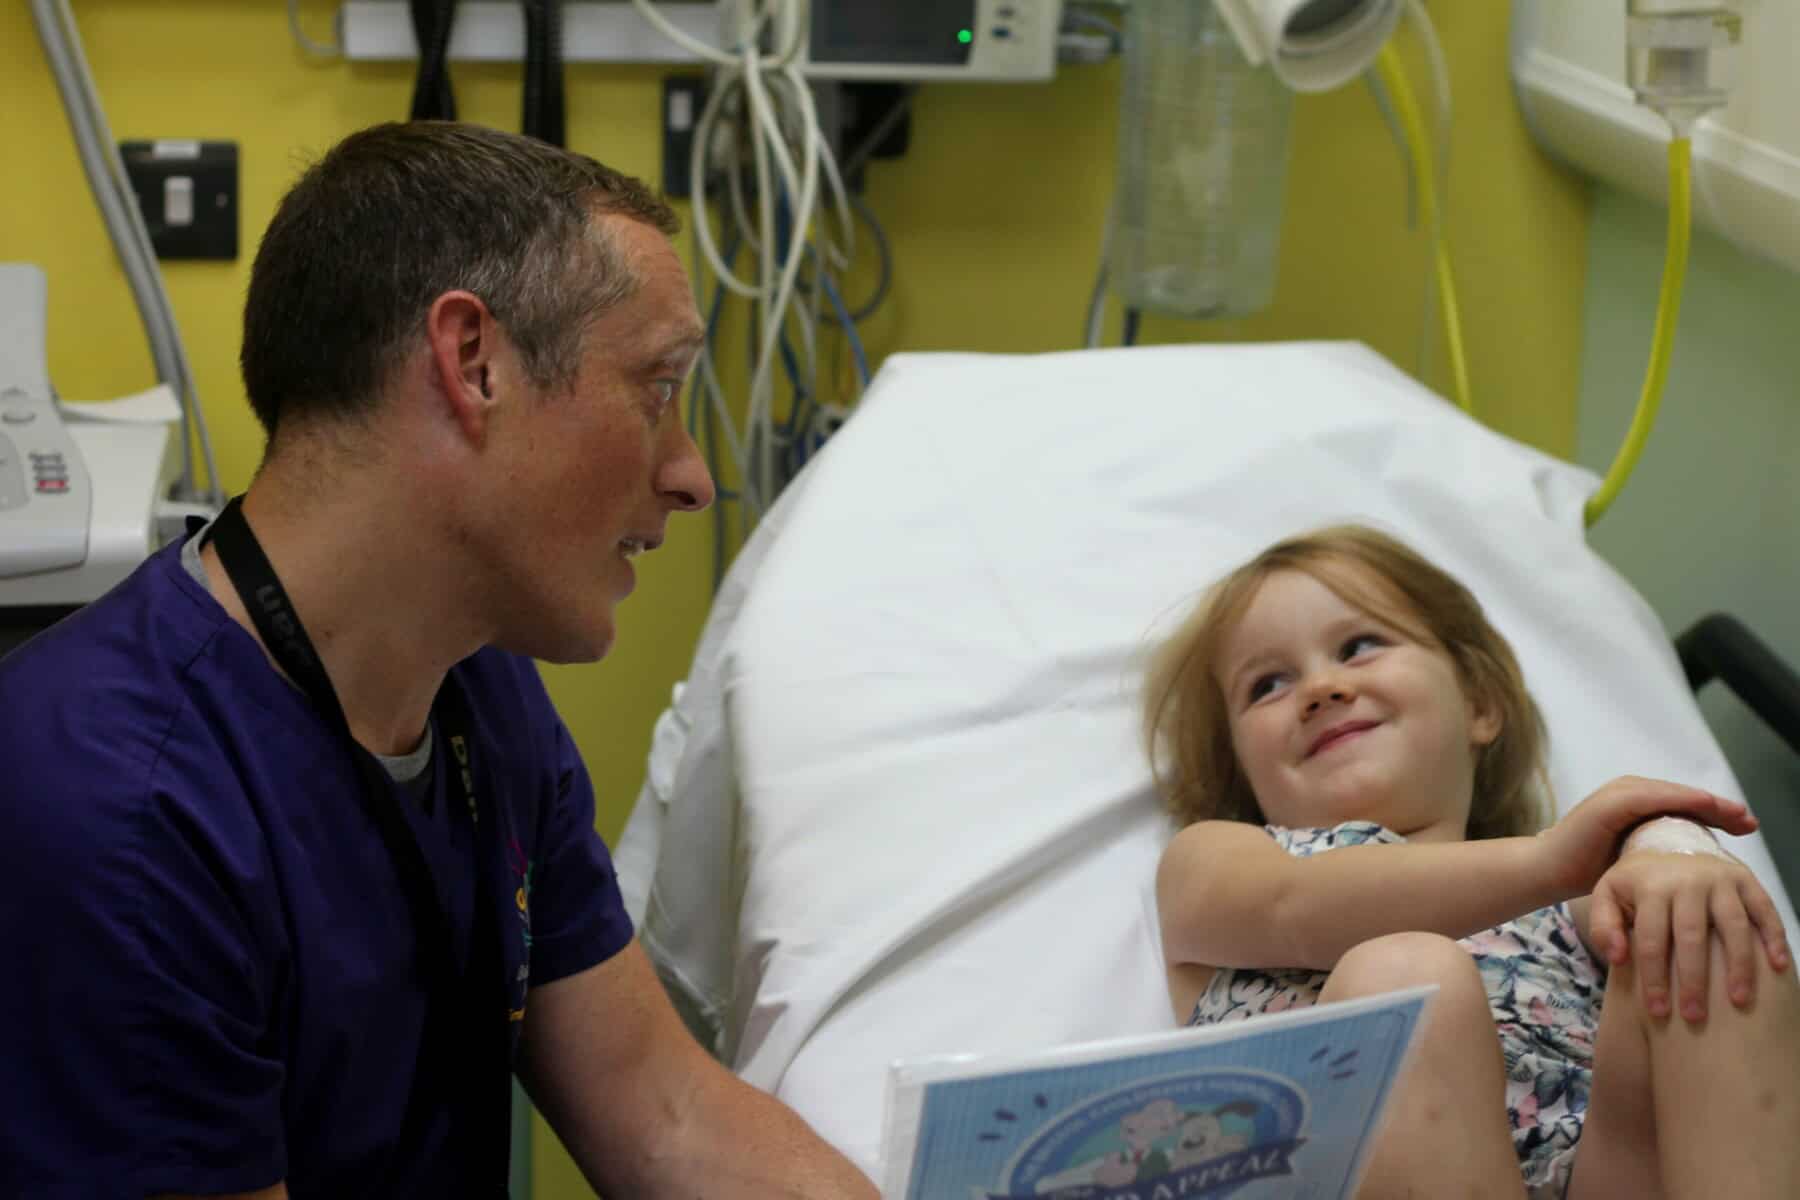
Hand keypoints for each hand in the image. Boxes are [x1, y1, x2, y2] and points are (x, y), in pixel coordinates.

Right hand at [1539, 776, 1756, 896]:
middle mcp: (1629, 791)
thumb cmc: (1585, 870)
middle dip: (1720, 808)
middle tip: (1750, 822)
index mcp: (1635, 805)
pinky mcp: (1611, 802)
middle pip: (1684, 797)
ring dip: (1708, 802)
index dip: (1717, 814)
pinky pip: (1653, 797)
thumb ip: (1658, 854)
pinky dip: (1681, 799)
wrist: (1546, 870)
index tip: (1746, 828)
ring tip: (1736, 815)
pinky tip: (1705, 804)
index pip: (1684, 806)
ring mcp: (1619, 793)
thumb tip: (1696, 868)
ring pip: (1674, 794)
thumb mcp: (1632, 861)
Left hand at [1589, 848, 1791, 1021]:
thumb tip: (1618, 957)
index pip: (1651, 939)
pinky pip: (1764, 908)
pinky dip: (1774, 937)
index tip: (1658, 1011)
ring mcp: (1720, 878)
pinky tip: (1778, 967)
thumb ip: (1604, 925)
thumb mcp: (1607, 893)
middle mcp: (1687, 879)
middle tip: (1695, 1017)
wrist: (1666, 837)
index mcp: (1651, 885)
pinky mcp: (1745, 878)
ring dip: (1739, 965)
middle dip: (1694, 980)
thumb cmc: (1636, 881)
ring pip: (1733, 925)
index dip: (1654, 977)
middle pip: (1692, 935)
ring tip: (1739, 1001)